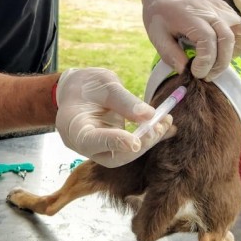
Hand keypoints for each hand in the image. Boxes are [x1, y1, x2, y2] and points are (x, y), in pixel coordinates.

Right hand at [55, 68, 173, 167]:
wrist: (77, 89)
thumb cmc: (85, 84)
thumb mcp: (103, 83)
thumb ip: (124, 100)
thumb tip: (150, 115)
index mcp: (73, 127)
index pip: (90, 141)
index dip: (113, 142)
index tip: (135, 141)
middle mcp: (84, 145)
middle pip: (112, 156)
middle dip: (138, 145)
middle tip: (157, 128)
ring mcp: (98, 149)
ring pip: (124, 155)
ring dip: (147, 141)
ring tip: (166, 123)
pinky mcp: (111, 147)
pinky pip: (130, 148)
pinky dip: (149, 139)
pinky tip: (167, 129)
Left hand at [142, 0, 240, 79]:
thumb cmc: (159, 14)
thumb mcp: (156, 35)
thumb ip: (170, 54)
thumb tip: (185, 71)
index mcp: (190, 16)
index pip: (208, 40)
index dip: (205, 62)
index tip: (195, 73)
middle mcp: (210, 10)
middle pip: (226, 39)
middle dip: (219, 64)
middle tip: (206, 76)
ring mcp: (221, 8)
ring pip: (240, 32)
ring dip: (232, 54)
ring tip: (217, 66)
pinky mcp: (226, 9)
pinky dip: (239, 43)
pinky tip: (226, 53)